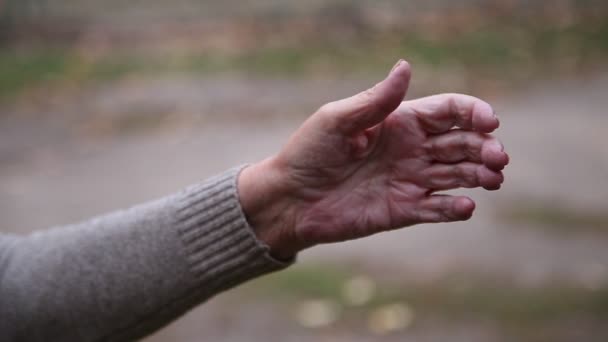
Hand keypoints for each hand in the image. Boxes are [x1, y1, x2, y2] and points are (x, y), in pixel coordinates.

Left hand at [239, 60, 508, 258]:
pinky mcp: (404, 210)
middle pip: (462, 143)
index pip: (448, 112)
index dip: (473, 113)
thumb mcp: (337, 120)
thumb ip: (375, 101)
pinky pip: (438, 209)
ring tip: (492, 179)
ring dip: (480, 175)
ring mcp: (410, 180)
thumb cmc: (309, 153)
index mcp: (398, 122)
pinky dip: (456, 208)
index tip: (490, 121)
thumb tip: (405, 66)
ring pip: (458, 175)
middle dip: (484, 147)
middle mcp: (411, 149)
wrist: (290, 199)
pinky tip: (465, 206)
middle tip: (497, 157)